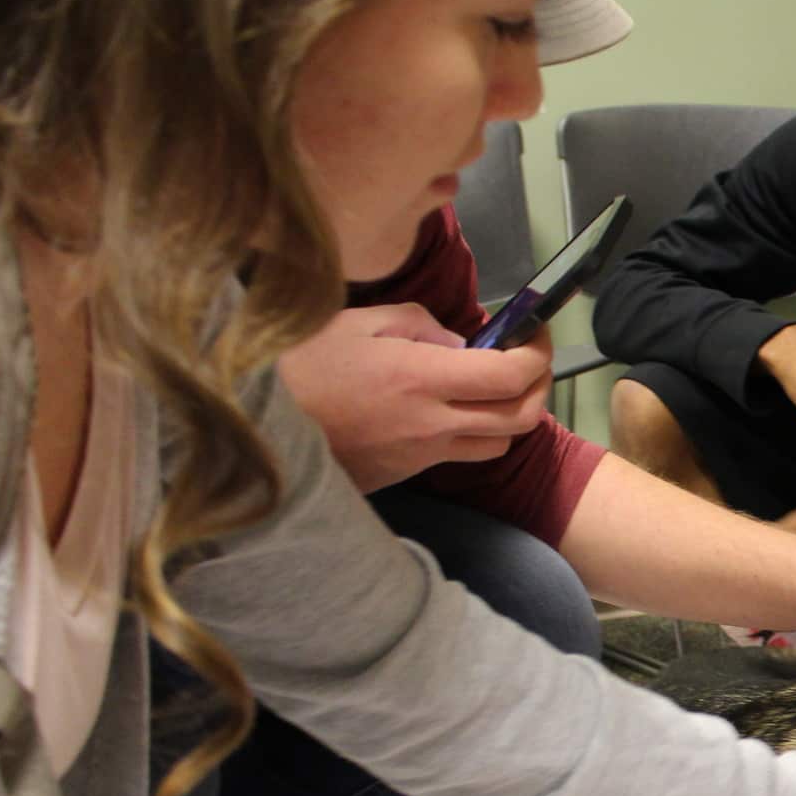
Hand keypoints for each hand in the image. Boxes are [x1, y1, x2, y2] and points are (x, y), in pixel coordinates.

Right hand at [277, 303, 551, 491]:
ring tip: (495, 386)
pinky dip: (476, 433)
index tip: (533, 332)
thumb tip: (459, 342)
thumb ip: (419, 325)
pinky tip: (455, 408)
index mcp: (421, 379)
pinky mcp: (407, 473)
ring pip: (498, 444)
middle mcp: (431, 424)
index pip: (510, 375)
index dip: (536, 353)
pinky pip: (461, 456)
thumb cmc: (299, 365)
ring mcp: (421, 455)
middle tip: (528, 360)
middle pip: (521, 418)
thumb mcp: (357, 322)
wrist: (256, 428)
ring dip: (511, 415)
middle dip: (539, 386)